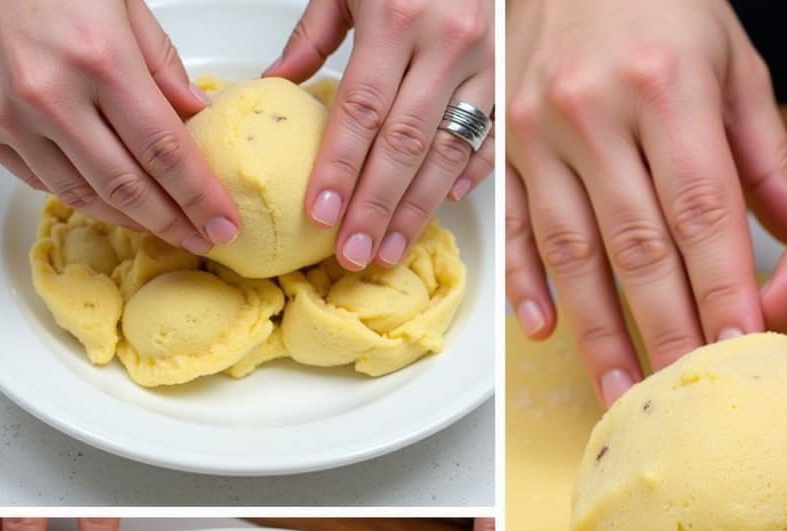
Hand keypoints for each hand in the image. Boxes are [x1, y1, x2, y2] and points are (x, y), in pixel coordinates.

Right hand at [0, 0, 238, 251]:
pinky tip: (113, 202)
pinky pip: (43, 181)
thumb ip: (162, 66)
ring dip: (131, 219)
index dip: (199, 197)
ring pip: (85, 195)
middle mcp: (51, 94)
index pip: (165, 152)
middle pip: (128, 187)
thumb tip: (197, 117)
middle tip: (201, 238)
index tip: (224, 224)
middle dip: (173, 222)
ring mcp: (11, 115)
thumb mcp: (122, 4)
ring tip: (164, 225)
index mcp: (99, 59)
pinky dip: (84, 198)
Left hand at [266, 0, 493, 271]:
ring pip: (447, 153)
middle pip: (404, 145)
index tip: (323, 213)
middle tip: (354, 251)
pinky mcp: (507, 78)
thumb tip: (279, 84)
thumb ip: (314, 32)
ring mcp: (483, 65)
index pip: (362, 110)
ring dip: (416, 208)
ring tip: (390, 247)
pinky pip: (489, 137)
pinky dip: (470, 174)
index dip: (342, 167)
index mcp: (399, 17)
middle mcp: (446, 45)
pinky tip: (446, 205)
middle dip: (376, 206)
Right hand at [506, 0, 786, 407]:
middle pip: (637, 245)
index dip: (721, 285)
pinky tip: (544, 331)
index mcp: (665, 87)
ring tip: (620, 390)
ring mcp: (540, 137)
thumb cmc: (658, 7)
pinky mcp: (505, 153)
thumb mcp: (728, 60)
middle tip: (684, 390)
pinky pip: (515, 228)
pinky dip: (527, 284)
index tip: (739, 345)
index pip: (701, 209)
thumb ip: (762, 152)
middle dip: (665, 327)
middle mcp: (595, 115)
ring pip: (573, 253)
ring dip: (598, 331)